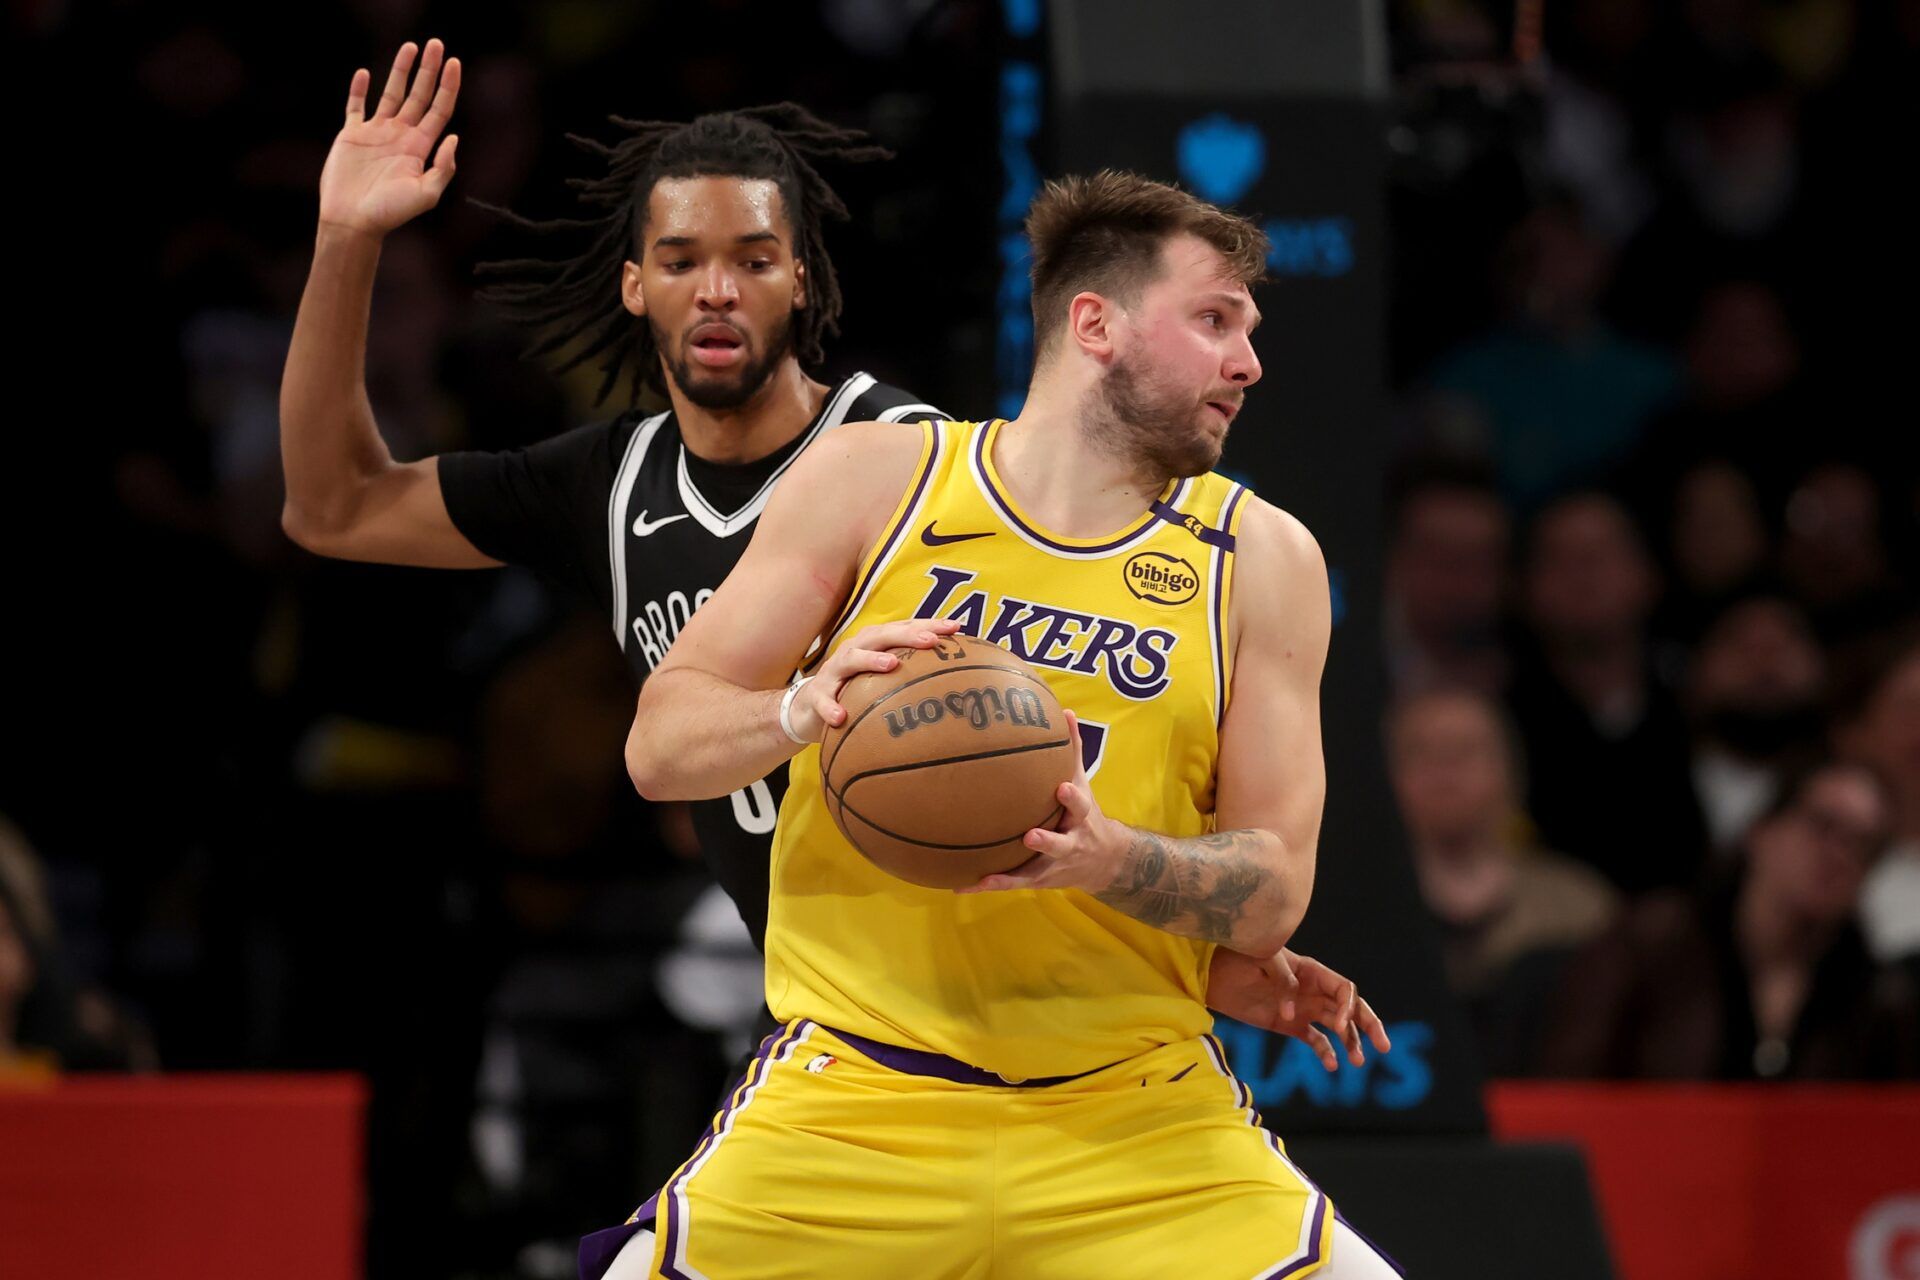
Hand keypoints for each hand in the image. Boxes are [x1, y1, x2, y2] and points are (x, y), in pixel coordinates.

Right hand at [319, 39, 461, 237]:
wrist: (354, 221)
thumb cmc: (390, 213)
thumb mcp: (425, 194)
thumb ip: (443, 168)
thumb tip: (453, 137)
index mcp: (420, 147)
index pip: (439, 110)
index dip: (448, 86)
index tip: (454, 63)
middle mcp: (401, 136)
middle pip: (419, 95)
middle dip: (428, 70)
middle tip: (436, 44)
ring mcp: (376, 134)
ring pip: (391, 94)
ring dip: (400, 70)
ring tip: (409, 47)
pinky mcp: (352, 136)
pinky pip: (356, 107)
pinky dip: (358, 90)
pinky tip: (364, 73)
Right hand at [787, 618, 963, 741]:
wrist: (808, 707)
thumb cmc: (854, 690)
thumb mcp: (881, 680)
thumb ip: (910, 676)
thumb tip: (955, 682)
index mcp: (873, 645)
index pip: (903, 629)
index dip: (929, 625)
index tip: (957, 627)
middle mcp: (854, 651)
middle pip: (880, 636)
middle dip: (907, 635)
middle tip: (931, 641)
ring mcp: (833, 672)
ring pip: (850, 660)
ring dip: (871, 660)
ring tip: (891, 665)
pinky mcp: (816, 695)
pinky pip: (823, 700)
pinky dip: (831, 707)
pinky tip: (842, 717)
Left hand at [956, 710, 1123, 894]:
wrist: (1104, 861)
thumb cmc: (1083, 814)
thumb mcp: (1083, 784)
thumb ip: (1073, 751)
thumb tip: (1065, 711)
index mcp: (1080, 817)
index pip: (1080, 807)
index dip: (1072, 798)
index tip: (1061, 788)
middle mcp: (1070, 843)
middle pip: (1061, 844)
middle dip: (1047, 841)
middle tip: (1031, 835)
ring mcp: (1054, 865)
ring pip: (1034, 870)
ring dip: (1012, 872)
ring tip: (987, 875)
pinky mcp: (1038, 879)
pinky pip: (1012, 883)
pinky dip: (989, 884)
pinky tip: (962, 885)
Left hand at [1207, 947, 1389, 1069]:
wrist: (1211, 974)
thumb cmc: (1236, 957)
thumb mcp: (1259, 959)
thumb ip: (1282, 980)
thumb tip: (1292, 1012)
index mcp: (1310, 970)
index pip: (1342, 988)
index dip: (1347, 1007)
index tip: (1339, 1026)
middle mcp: (1312, 989)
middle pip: (1350, 1007)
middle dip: (1369, 1025)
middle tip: (1384, 1046)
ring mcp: (1302, 1008)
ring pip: (1337, 1027)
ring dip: (1351, 1043)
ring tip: (1357, 1063)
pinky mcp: (1290, 1025)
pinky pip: (1315, 1040)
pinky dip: (1325, 1053)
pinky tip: (1330, 1065)